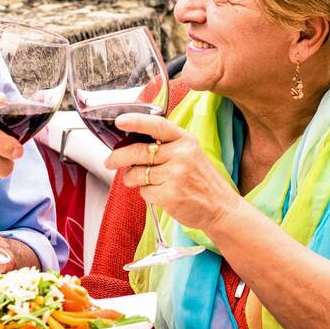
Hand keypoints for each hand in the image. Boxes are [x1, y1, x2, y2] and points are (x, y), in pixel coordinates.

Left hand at [104, 113, 241, 233]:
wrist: (219, 207)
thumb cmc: (200, 180)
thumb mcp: (189, 153)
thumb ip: (165, 145)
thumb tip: (130, 144)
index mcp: (185, 140)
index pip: (158, 125)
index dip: (136, 121)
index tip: (120, 121)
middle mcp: (182, 155)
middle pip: (138, 151)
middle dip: (118, 157)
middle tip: (110, 161)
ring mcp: (177, 175)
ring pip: (137, 173)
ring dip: (133, 179)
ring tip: (144, 181)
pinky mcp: (171, 194)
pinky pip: (144, 192)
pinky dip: (147, 194)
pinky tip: (160, 194)